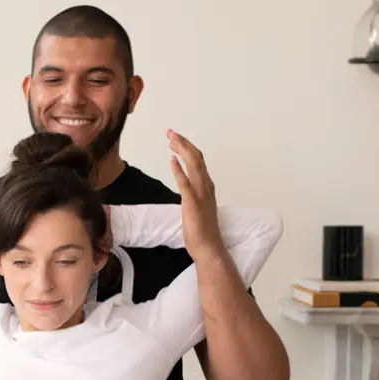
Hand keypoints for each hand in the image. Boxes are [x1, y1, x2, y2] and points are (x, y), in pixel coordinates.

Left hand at [166, 130, 222, 257]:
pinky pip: (185, 183)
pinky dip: (179, 170)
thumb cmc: (202, 231)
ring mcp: (201, 194)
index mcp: (207, 187)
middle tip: (170, 132)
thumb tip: (187, 189)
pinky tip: (171, 159)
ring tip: (171, 139)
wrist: (208, 247)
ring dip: (182, 149)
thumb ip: (195, 195)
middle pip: (196, 157)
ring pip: (193, 164)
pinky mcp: (192, 202)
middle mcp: (206, 186)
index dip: (188, 147)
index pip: (199, 161)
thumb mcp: (199, 207)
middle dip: (183, 143)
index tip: (176, 139)